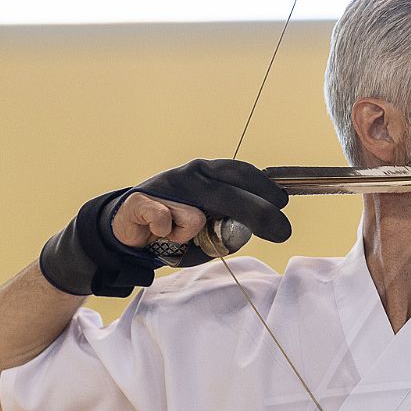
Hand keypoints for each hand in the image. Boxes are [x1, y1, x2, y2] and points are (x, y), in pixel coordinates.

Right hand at [39, 159, 290, 297]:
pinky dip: (168, 231)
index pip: (242, 173)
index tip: (284, 204)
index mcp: (209, 175)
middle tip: (282, 232)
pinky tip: (163, 233)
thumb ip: (233, 225)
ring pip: (196, 214)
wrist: (127, 233)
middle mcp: (190, 175)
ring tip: (187, 237)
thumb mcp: (212, 227)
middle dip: (258, 212)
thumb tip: (256, 228)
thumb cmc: (177, 229)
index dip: (265, 188)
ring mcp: (166, 186)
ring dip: (197, 232)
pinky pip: (164, 220)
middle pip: (229, 190)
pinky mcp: (140, 201)